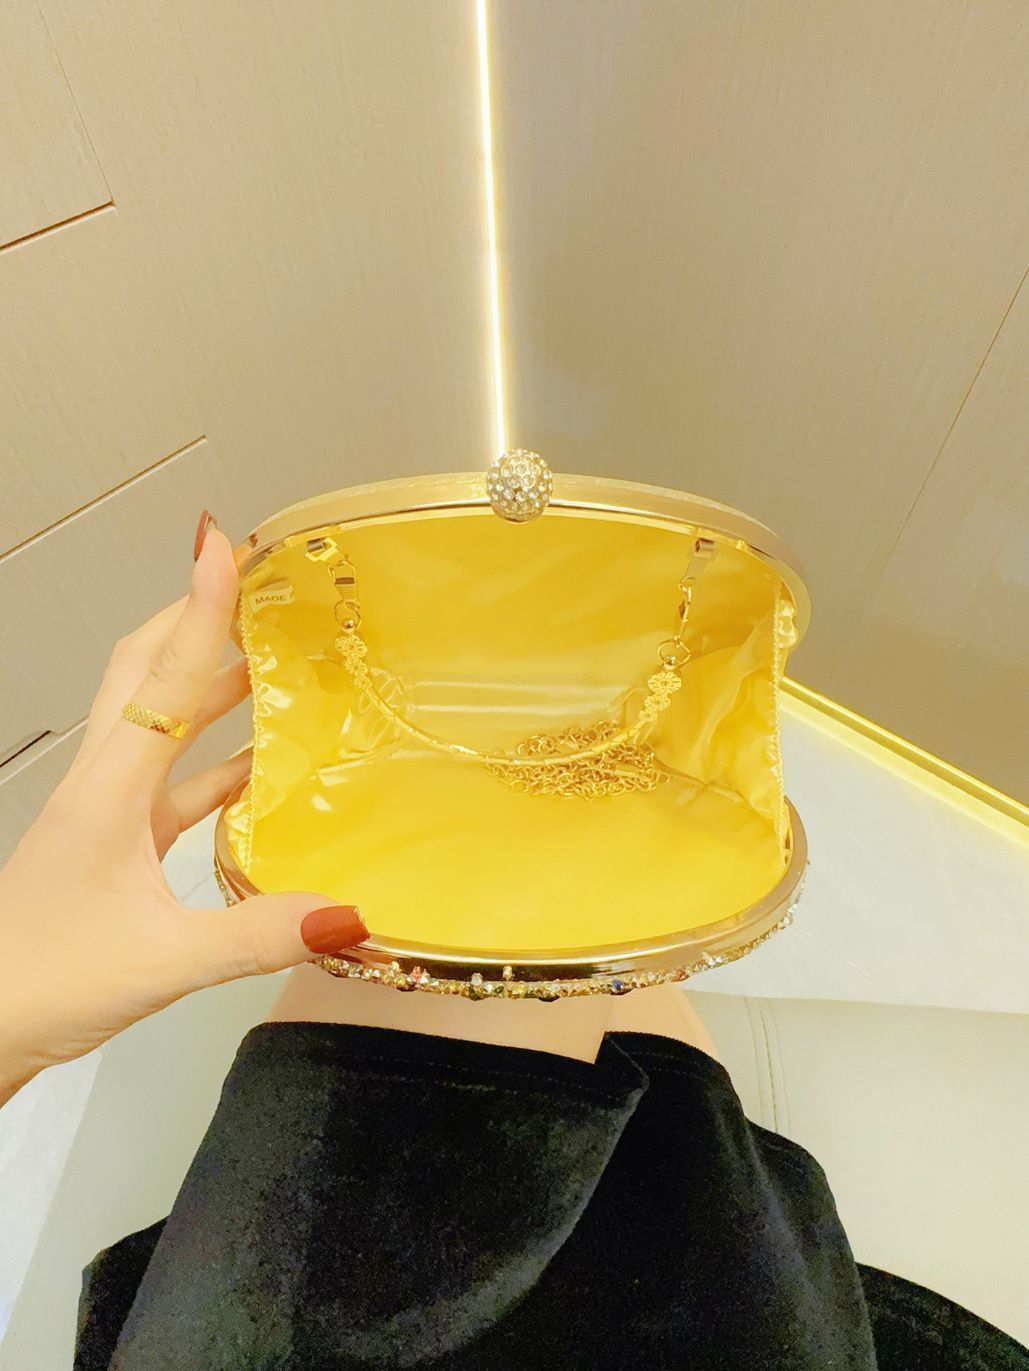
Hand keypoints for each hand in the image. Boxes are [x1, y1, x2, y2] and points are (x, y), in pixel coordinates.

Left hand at [0, 514, 366, 1105]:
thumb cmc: (44, 981)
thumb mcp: (160, 962)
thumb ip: (255, 934)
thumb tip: (349, 912)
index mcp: (110, 791)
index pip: (164, 679)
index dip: (199, 609)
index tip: (226, 545)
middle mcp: (105, 784)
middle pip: (148, 673)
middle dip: (198, 619)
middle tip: (255, 583)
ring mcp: (109, 814)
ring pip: (159, 720)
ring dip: (209, 681)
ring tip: (271, 654)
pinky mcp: (117, 845)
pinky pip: (174, 781)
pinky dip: (217, 761)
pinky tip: (261, 770)